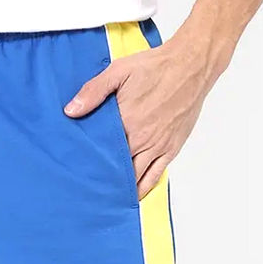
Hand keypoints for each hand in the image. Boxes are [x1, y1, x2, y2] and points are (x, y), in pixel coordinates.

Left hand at [64, 30, 231, 198]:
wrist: (191, 66)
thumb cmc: (156, 67)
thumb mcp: (119, 71)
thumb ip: (93, 91)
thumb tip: (71, 110)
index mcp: (125, 121)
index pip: (101, 150)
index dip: (88, 161)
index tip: (75, 169)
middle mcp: (141, 139)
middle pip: (116, 168)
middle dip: (102, 178)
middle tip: (86, 188)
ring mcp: (157, 147)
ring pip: (134, 177)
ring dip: (120, 188)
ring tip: (104, 197)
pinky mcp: (170, 150)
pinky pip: (154, 177)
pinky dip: (142, 189)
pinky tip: (132, 196)